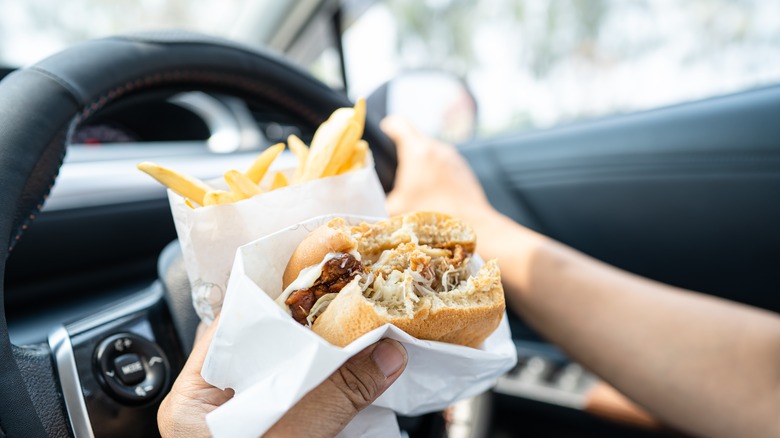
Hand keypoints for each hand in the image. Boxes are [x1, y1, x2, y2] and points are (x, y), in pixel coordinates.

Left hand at [158, 318, 407, 436]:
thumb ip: (332, 398)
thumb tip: (386, 352)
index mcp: (194, 401)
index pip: (233, 327)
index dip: (277, 301)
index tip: (321, 280)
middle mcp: (216, 406)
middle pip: (267, 346)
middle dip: (313, 328)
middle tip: (353, 305)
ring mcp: (248, 422)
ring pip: (291, 373)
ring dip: (328, 357)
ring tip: (362, 333)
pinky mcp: (279, 433)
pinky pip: (307, 399)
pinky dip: (335, 387)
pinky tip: (360, 376)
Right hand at [382, 116, 497, 227]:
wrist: (472, 226)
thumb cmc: (430, 215)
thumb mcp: (395, 210)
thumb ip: (379, 199)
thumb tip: (369, 199)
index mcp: (417, 151)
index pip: (399, 124)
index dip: (388, 126)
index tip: (384, 131)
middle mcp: (437, 148)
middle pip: (416, 139)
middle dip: (405, 150)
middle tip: (395, 167)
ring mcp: (453, 158)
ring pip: (432, 153)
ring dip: (422, 163)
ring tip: (415, 185)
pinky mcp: (464, 170)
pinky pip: (444, 165)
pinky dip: (436, 173)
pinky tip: (433, 193)